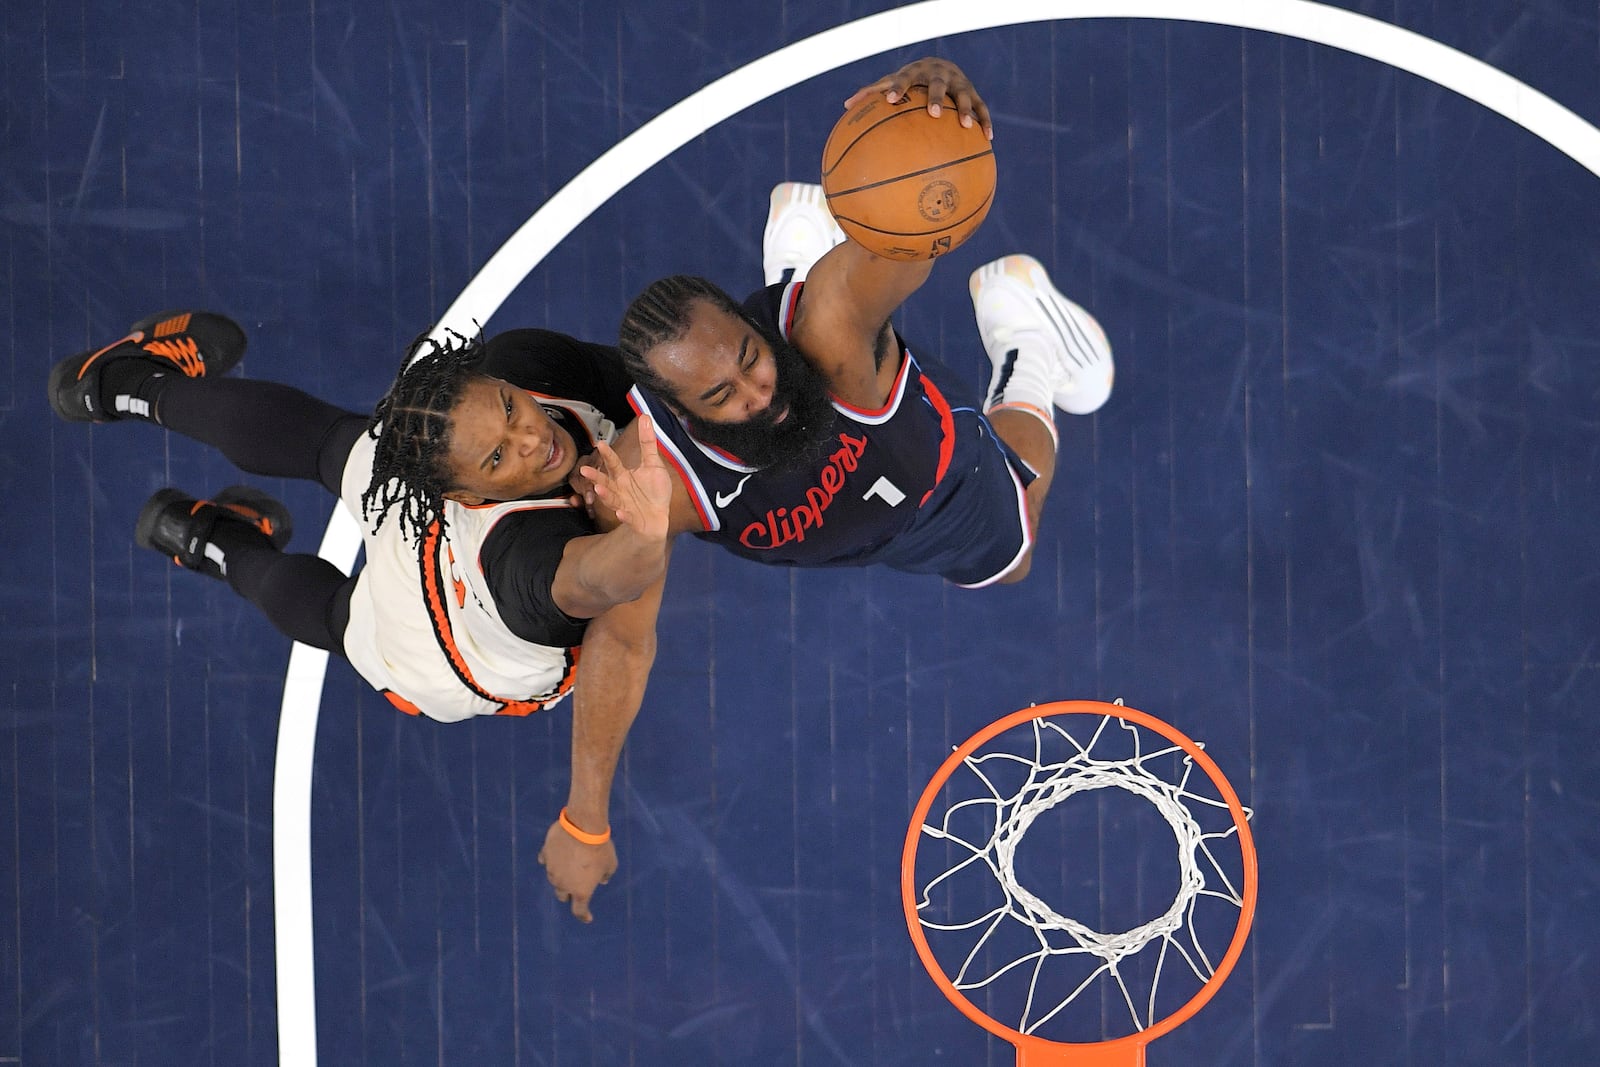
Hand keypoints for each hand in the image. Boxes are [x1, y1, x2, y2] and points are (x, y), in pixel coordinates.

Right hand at [538, 819, 617, 922]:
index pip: (579, 910)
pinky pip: (546, 860)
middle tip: (576, 885)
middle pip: (562, 895)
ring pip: (553, 878)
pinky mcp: (545, 854)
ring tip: (569, 866)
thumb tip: (602, 880)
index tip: (588, 918)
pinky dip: (551, 859)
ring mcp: (551, 870)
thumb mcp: (610, 864)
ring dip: (561, 876)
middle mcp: (563, 884)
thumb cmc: (601, 848)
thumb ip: (605, 875)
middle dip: (569, 893)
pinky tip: (555, 855)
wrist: (583, 828)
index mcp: (581, 891)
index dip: (584, 916)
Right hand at [576, 415, 670, 538]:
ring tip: (598, 489)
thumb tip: (645, 416)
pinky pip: (627, 518)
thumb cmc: (654, 491)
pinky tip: (621, 514)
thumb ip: (648, 442)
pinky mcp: (633, 519)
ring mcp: (624, 505)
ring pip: (611, 499)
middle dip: (595, 476)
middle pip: (604, 481)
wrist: (658, 517)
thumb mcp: (653, 464)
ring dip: (605, 495)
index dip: (607, 454)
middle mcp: (619, 489)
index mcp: (622, 476)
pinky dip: (623, 516)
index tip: (600, 444)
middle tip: (584, 470)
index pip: (613, 463)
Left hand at [844, 57, 992, 139]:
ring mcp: (959, 83)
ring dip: (966, 110)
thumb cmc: (909, 81)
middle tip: (933, 114)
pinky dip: (985, 121)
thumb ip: (872, 93)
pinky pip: (983, 108)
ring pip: (965, 95)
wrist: (941, 64)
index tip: (890, 100)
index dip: (898, 88)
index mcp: (916, 73)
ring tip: (966, 127)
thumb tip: (845, 106)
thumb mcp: (892, 83)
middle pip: (939, 84)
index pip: (905, 78)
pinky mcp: (974, 93)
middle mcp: (940, 75)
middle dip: (937, 98)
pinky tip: (988, 139)